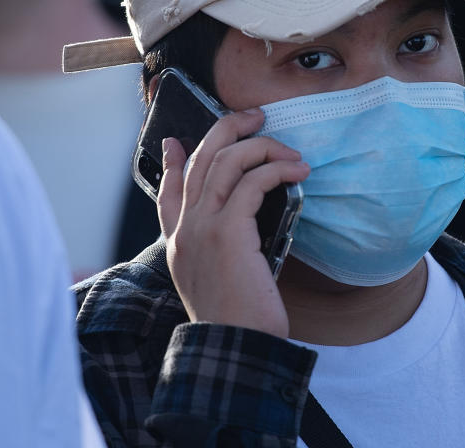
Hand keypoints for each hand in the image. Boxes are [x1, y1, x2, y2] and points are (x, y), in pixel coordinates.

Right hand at [158, 108, 309, 338]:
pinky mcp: (228, 231)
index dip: (173, 162)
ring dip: (261, 146)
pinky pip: (251, 182)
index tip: (178, 141)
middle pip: (199, 160)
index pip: (168, 191)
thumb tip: (246, 224)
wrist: (234, 348)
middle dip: (227, 129)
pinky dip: (275, 169)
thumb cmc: (237, 320)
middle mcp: (185, 229)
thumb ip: (224, 249)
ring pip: (224, 161)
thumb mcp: (220, 281)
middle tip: (255, 117)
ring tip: (290, 151)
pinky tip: (296, 172)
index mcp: (178, 242)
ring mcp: (202, 227)